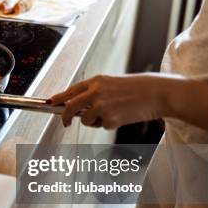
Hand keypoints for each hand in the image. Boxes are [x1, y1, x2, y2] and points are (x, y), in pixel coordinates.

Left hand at [49, 74, 178, 129]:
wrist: (158, 93)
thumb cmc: (138, 89)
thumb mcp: (112, 84)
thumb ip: (95, 92)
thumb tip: (78, 106)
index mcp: (96, 81)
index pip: (71, 90)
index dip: (59, 97)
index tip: (49, 102)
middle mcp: (96, 92)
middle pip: (70, 106)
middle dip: (65, 116)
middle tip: (65, 123)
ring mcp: (102, 105)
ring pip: (86, 120)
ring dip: (95, 121)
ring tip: (113, 113)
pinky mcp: (110, 118)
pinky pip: (103, 126)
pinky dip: (110, 124)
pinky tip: (122, 116)